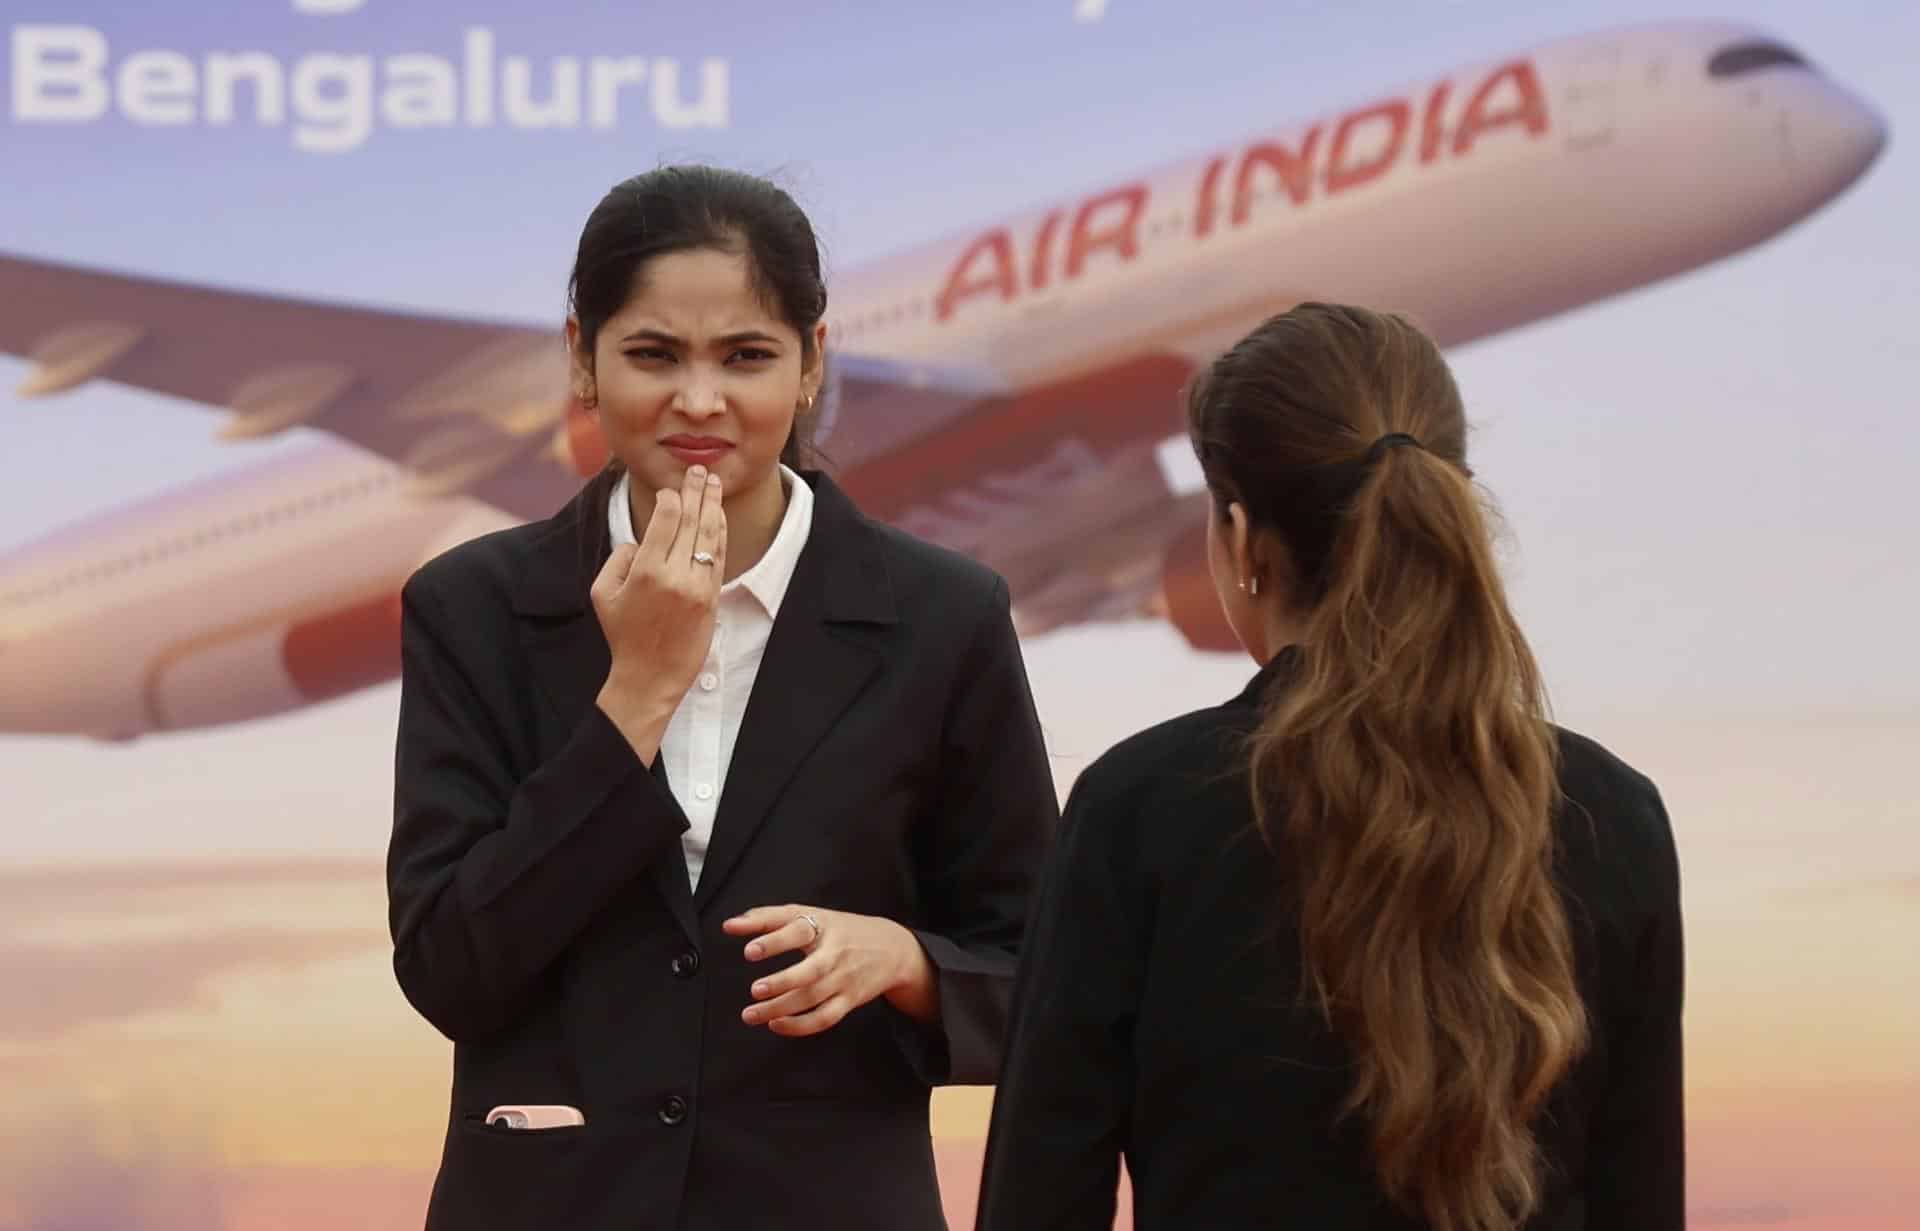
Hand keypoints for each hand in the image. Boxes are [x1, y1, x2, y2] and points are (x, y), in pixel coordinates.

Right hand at [592, 466, 726, 758]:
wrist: (650, 677)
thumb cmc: (622, 634)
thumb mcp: (602, 593)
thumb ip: (618, 557)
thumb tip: (641, 538)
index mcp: (645, 570)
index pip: (666, 518)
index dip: (671, 497)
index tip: (671, 489)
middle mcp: (675, 575)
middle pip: (691, 521)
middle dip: (696, 490)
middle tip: (699, 470)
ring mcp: (697, 587)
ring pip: (709, 536)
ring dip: (713, 506)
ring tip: (713, 484)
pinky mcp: (711, 599)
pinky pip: (717, 558)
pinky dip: (719, 533)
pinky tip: (719, 517)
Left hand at [723, 905, 937, 1036]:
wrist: (893, 949)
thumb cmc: (842, 930)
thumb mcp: (812, 915)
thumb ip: (769, 918)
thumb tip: (730, 924)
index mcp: (825, 926)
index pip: (799, 930)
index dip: (774, 940)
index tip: (749, 951)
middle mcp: (835, 954)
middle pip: (810, 971)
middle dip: (781, 982)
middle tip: (755, 990)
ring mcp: (843, 980)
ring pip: (812, 999)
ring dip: (780, 1009)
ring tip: (751, 1014)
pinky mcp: (848, 1001)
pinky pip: (824, 1019)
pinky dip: (799, 1026)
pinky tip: (776, 1024)